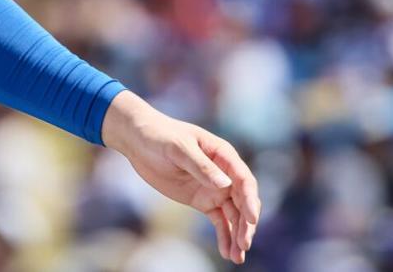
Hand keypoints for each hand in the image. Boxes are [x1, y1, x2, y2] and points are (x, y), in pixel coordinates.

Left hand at [101, 91, 260, 263]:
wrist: (140, 141)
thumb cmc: (160, 136)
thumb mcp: (178, 148)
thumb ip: (200, 165)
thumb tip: (224, 183)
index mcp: (222, 155)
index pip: (243, 179)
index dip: (249, 200)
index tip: (252, 220)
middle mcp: (224, 173)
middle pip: (242, 201)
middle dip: (246, 223)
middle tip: (244, 245)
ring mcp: (214, 188)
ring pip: (234, 215)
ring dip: (238, 234)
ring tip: (238, 256)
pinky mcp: (202, 200)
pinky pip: (219, 221)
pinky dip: (225, 236)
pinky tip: (227, 252)